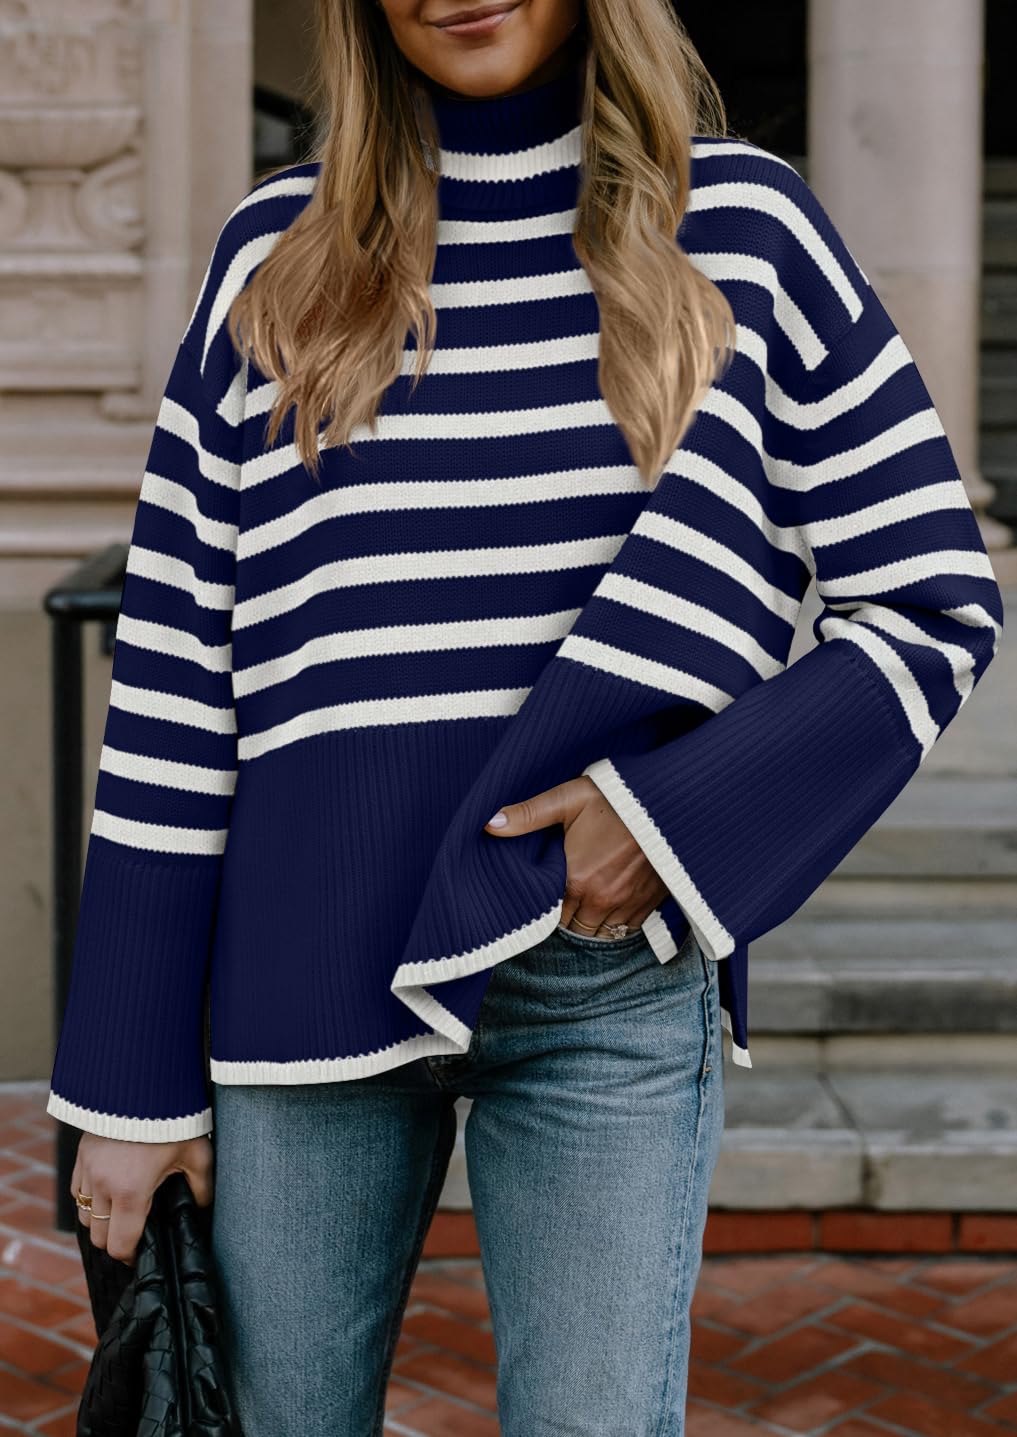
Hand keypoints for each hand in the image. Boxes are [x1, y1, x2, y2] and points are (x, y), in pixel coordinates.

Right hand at [71, 1131, 214, 1266]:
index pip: (120, 1244)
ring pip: (83, 1215)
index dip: (131, 1257)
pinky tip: (110, 1190)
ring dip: (100, 1220)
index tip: (141, 1255)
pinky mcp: (81, 1154)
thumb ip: (202, 1188)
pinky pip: (76, 1190)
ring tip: (123, 1212)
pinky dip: (88, 1198)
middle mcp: (102, 1184)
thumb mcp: (198, 1154)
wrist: (145, 1081)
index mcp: (132, 1191)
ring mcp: (88, 1169)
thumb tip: (202, 1210)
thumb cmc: (176, 1119)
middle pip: (98, 1237)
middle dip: (115, 1241)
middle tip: (135, 1234)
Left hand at [484, 775, 668, 935]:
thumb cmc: (616, 796)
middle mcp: (600, 899)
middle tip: (567, 894)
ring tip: (587, 901)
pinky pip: (627, 930)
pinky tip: (612, 903)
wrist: (671, 798)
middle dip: (568, 915)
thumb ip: (528, 815)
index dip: (548, 903)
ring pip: (600, 933)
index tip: (550, 889)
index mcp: (575, 879)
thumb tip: (489, 824)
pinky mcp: (651, 904)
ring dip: (592, 922)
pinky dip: (617, 923)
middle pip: (574, 927)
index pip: (550, 913)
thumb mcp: (569, 798)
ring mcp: (627, 904)